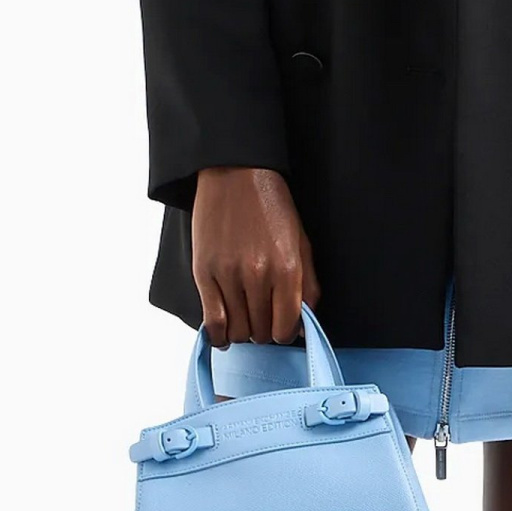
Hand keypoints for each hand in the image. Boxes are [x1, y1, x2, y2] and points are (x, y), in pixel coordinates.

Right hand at [190, 167, 319, 345]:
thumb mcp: (302, 243)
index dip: (284, 333)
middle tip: (262, 318)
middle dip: (264, 331)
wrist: (236, 175)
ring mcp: (228, 275)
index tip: (280, 326)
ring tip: (245, 319)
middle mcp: (258, 275)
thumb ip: (307, 286)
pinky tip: (223, 334)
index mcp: (287, 268)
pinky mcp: (204, 273)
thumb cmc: (271, 207)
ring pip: (237, 330)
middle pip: (261, 332)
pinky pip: (212, 321)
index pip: (286, 328)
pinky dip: (218, 334)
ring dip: (243, 331)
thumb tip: (302, 325)